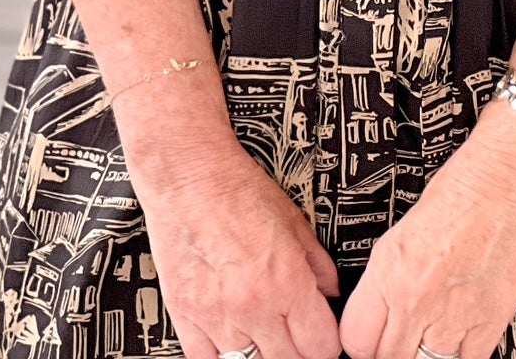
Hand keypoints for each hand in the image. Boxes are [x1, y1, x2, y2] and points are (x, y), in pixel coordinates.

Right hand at [140, 139, 342, 358]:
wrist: (189, 175)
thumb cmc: (237, 188)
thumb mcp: (293, 219)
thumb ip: (318, 263)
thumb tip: (330, 292)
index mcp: (287, 280)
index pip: (321, 346)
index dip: (326, 340)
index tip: (321, 332)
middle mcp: (253, 305)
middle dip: (297, 348)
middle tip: (293, 331)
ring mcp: (217, 315)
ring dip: (261, 351)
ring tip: (262, 329)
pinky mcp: (185, 315)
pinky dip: (222, 353)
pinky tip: (231, 335)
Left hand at [337, 109, 515, 358]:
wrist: (514, 175)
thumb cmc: (467, 185)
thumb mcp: (407, 227)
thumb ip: (391, 274)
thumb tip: (384, 309)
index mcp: (389, 267)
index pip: (356, 338)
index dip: (362, 341)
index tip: (369, 338)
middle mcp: (415, 297)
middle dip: (390, 351)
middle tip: (400, 337)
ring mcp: (453, 316)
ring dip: (423, 357)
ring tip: (429, 339)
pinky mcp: (489, 324)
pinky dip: (459, 356)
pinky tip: (458, 340)